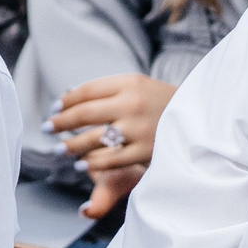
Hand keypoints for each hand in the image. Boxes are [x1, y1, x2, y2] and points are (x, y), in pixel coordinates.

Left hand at [48, 74, 175, 217]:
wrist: (201, 119)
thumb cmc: (160, 102)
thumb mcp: (137, 86)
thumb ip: (105, 90)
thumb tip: (66, 97)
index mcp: (129, 83)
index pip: (86, 91)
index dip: (65, 102)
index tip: (53, 109)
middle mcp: (132, 103)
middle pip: (84, 114)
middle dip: (60, 123)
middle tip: (46, 128)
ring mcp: (138, 128)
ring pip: (92, 139)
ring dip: (70, 145)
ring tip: (59, 149)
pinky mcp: (145, 151)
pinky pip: (109, 159)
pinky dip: (91, 163)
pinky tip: (80, 165)